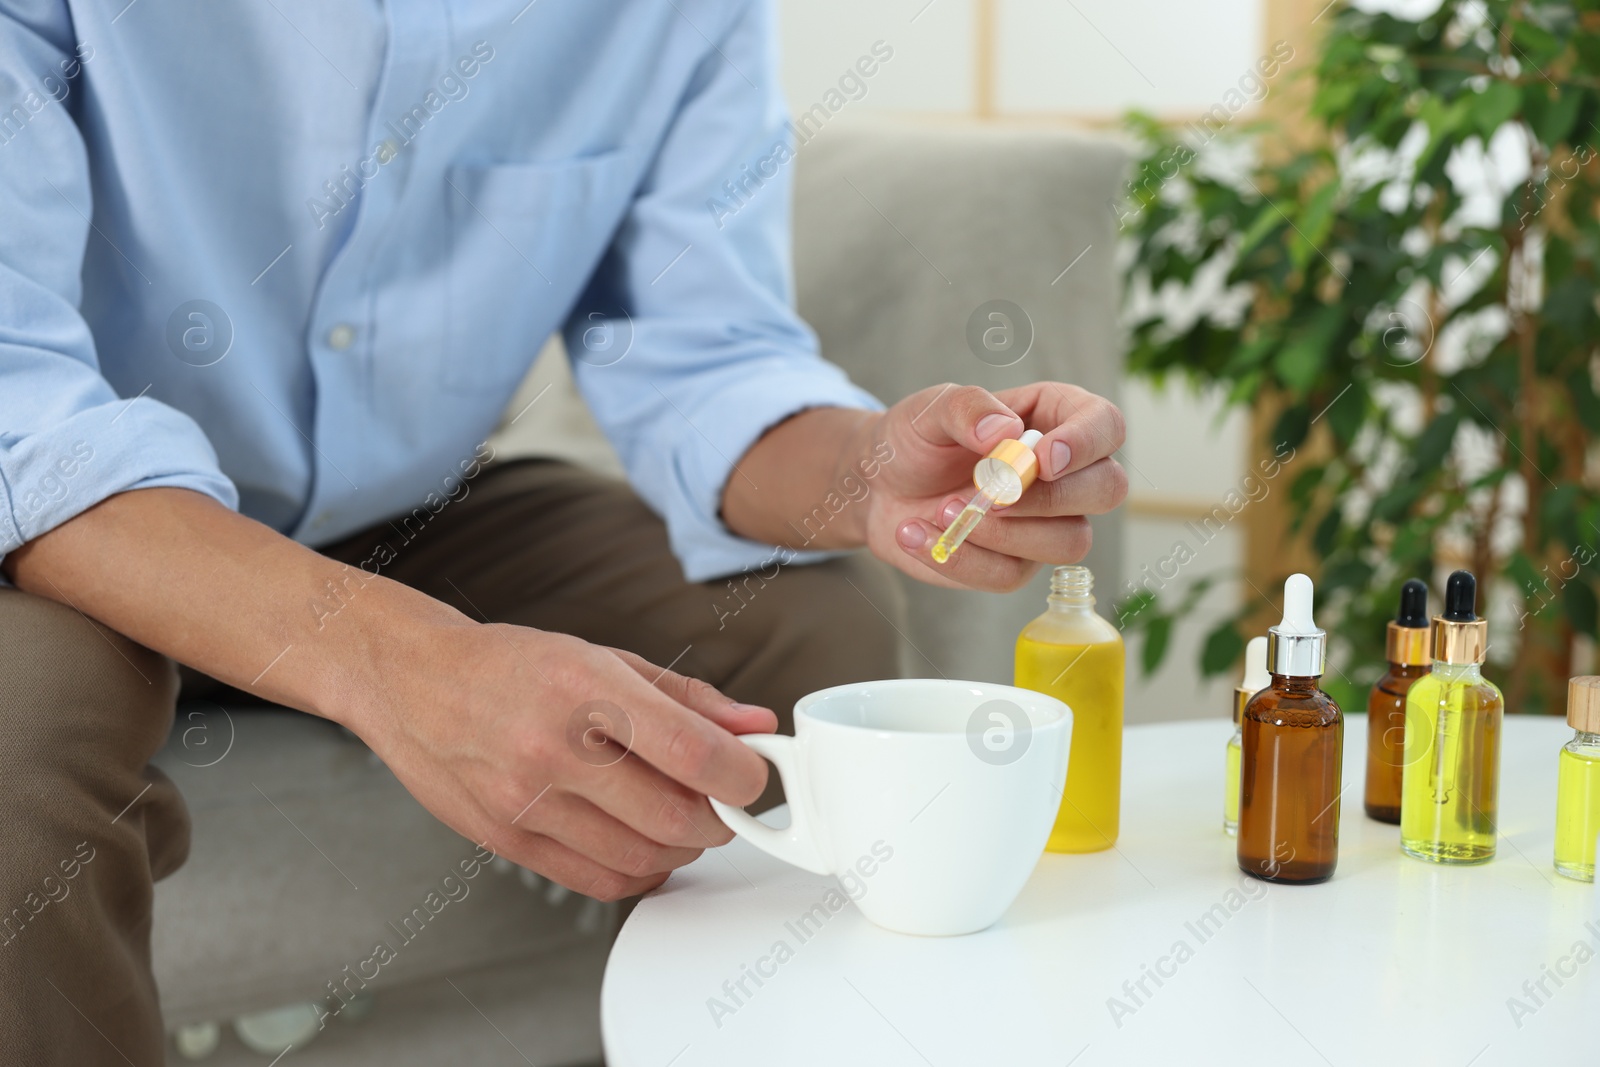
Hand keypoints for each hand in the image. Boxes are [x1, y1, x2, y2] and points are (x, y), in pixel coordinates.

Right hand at [354, 622, 776, 900]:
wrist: (412, 683)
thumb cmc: (511, 666)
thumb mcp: (604, 658)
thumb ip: (687, 698)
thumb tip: (754, 726)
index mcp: (586, 689)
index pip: (692, 752)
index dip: (743, 774)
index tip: (753, 774)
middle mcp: (553, 748)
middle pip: (674, 817)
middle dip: (719, 818)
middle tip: (722, 800)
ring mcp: (526, 802)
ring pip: (642, 858)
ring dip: (683, 847)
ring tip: (680, 816)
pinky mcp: (509, 841)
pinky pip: (600, 881)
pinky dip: (641, 871)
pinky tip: (641, 841)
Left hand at [861, 382, 1126, 590]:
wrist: (878, 487)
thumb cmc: (915, 439)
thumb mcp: (931, 409)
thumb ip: (967, 408)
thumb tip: (1005, 431)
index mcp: (1056, 418)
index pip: (1105, 425)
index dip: (1086, 444)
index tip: (1041, 460)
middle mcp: (1065, 473)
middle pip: (1107, 489)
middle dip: (1051, 499)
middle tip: (990, 496)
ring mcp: (1047, 523)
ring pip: (1069, 543)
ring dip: (1003, 534)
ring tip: (942, 510)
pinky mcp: (1016, 563)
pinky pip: (1010, 575)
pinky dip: (960, 558)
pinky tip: (919, 534)